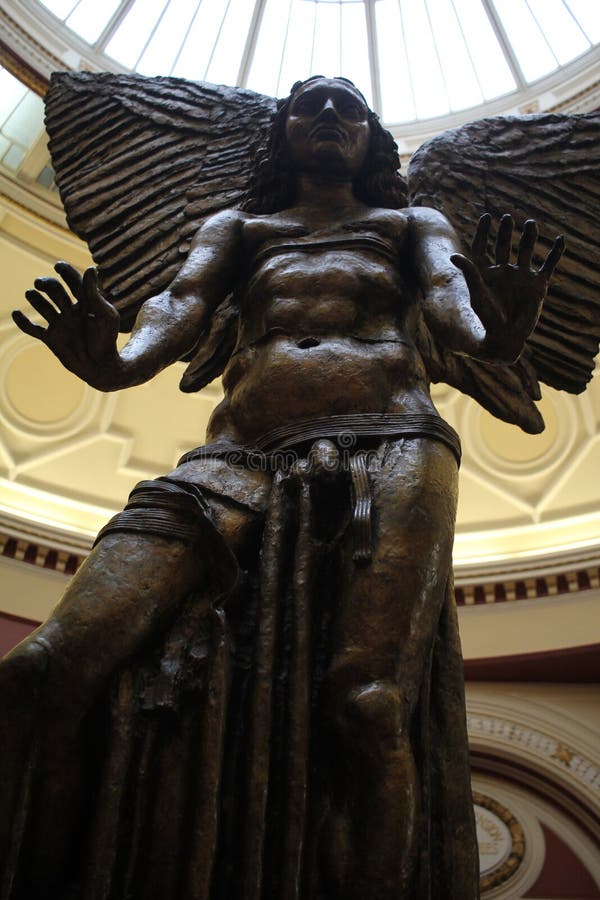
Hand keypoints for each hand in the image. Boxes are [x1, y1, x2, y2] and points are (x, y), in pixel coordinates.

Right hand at [12, 263, 121, 387]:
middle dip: (46, 284)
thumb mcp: (105, 315)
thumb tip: (90, 268)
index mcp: (85, 302)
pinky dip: (23, 323)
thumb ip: (94, 294)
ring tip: (31, 294)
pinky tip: (17, 314)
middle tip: (40, 283)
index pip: (73, 280)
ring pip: (42, 305)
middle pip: (54, 289)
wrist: (101, 366)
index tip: (58, 266)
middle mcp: (70, 310)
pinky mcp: (51, 338)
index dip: (65, 271)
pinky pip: (33, 329)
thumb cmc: (107, 339)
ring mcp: (60, 323)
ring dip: (35, 299)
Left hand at [450, 214, 563, 361]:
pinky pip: (548, 265)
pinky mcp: (537, 285)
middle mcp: (503, 272)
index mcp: (486, 273)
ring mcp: (520, 277)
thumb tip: (453, 255)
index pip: (481, 247)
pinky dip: (555, 252)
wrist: (506, 338)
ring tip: (530, 224)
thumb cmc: (487, 319)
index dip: (483, 232)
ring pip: (526, 251)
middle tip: (508, 218)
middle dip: (506, 232)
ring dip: (529, 237)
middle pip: (504, 246)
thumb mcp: (477, 294)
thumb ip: (469, 273)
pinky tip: (560, 238)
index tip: (486, 217)